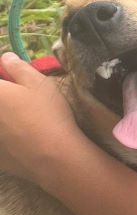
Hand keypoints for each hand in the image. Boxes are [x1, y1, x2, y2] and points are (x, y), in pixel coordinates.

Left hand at [0, 52, 82, 183]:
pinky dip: (6, 138)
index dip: (3, 79)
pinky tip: (20, 140)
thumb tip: (5, 58)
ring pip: (0, 123)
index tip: (9, 80)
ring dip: (6, 119)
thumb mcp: (38, 83)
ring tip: (23, 120)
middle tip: (18, 99)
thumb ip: (17, 67)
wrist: (53, 156)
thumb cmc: (47, 113)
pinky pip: (1, 142)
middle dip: (5, 98)